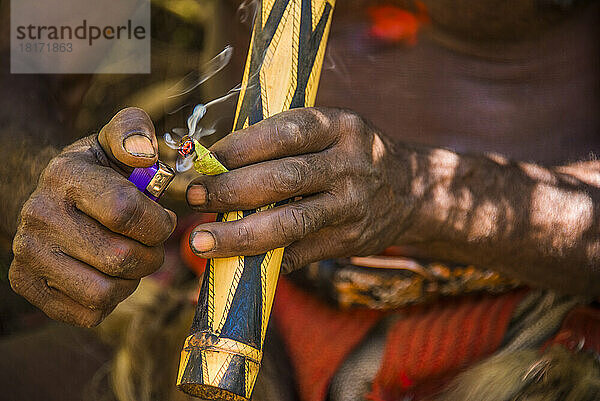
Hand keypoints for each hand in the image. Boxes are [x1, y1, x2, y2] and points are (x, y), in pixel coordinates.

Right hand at [9, 108, 176, 326]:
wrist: (53, 196)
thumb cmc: (98, 172)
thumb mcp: (114, 141)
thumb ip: (134, 132)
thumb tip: (144, 152)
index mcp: (65, 177)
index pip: (126, 213)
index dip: (158, 223)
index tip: (163, 220)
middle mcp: (38, 216)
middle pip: (120, 258)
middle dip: (151, 255)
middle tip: (151, 244)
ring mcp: (28, 253)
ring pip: (104, 293)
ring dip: (131, 281)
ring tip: (131, 259)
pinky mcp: (26, 284)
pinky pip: (86, 314)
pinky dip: (110, 301)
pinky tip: (108, 275)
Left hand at [187, 108, 410, 272]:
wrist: (411, 190)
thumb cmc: (352, 155)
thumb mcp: (331, 132)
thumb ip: (285, 143)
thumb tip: (218, 165)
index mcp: (339, 127)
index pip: (283, 133)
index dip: (238, 147)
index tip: (206, 159)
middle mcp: (348, 164)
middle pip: (281, 179)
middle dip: (229, 190)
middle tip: (193, 198)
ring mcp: (351, 206)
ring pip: (288, 224)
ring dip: (239, 235)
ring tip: (201, 241)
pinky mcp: (350, 240)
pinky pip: (300, 252)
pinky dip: (264, 257)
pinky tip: (238, 259)